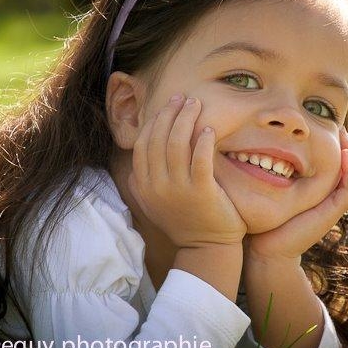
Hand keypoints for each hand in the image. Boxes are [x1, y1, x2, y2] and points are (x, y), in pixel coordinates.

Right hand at [128, 94, 246, 247]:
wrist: (206, 249)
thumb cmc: (184, 222)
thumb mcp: (154, 202)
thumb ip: (143, 180)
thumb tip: (138, 154)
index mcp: (144, 186)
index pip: (143, 144)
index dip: (154, 121)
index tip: (167, 106)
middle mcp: (157, 186)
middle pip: (159, 139)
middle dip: (170, 113)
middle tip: (182, 98)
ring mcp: (179, 190)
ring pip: (178, 144)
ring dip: (186, 119)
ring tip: (196, 104)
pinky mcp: (202, 192)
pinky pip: (200, 159)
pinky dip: (203, 141)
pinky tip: (209, 129)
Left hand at [245, 128, 347, 262]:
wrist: (264, 250)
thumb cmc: (262, 219)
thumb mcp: (267, 187)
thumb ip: (267, 168)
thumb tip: (255, 143)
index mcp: (317, 190)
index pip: (334, 162)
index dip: (335, 144)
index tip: (328, 124)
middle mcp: (328, 196)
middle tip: (340, 125)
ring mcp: (332, 205)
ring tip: (347, 136)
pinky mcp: (331, 214)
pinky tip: (346, 157)